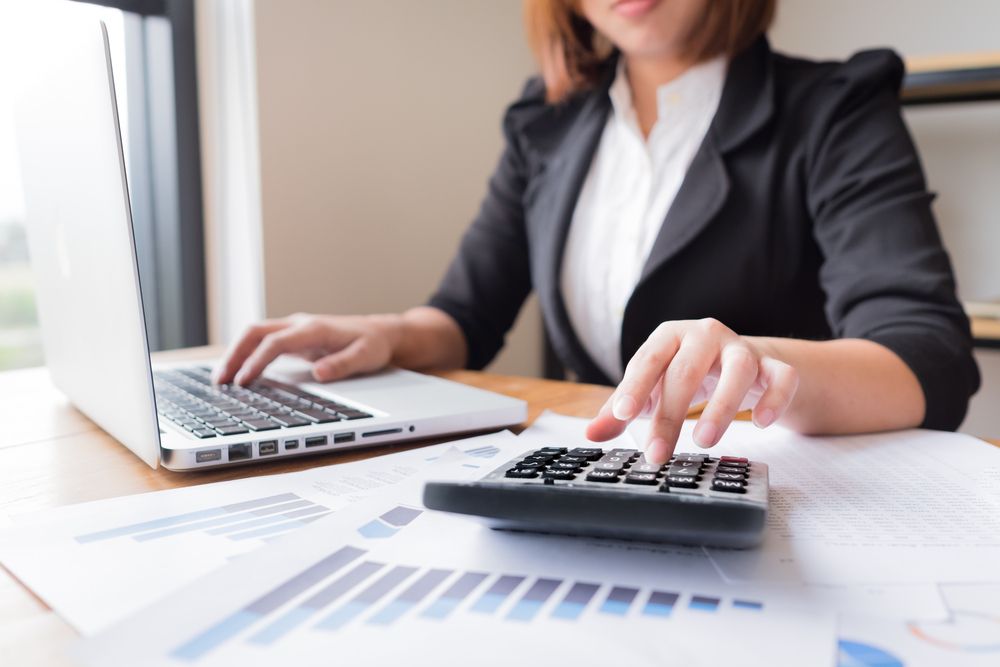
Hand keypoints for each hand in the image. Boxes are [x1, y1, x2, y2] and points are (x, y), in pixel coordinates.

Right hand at [213, 313, 400, 385]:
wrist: (381, 332)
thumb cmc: (373, 345)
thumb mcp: (365, 357)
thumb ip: (342, 365)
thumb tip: (319, 374)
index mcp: (314, 329)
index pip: (275, 343)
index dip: (256, 362)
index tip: (243, 381)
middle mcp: (299, 325)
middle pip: (255, 333)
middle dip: (234, 355)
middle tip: (219, 381)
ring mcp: (294, 329)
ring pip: (255, 335)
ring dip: (236, 354)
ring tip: (221, 380)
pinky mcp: (294, 338)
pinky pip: (263, 342)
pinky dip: (246, 355)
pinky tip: (238, 373)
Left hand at [586, 319, 798, 464]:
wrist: (743, 364)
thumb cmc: (687, 375)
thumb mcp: (652, 388)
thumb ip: (622, 410)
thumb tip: (592, 434)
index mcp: (670, 336)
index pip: (648, 359)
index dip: (635, 387)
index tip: (622, 416)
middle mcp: (706, 335)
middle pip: (687, 370)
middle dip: (670, 414)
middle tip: (658, 453)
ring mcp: (743, 348)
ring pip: (738, 369)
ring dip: (722, 406)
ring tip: (704, 441)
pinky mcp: (774, 366)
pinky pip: (781, 377)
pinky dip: (774, 398)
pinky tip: (761, 423)